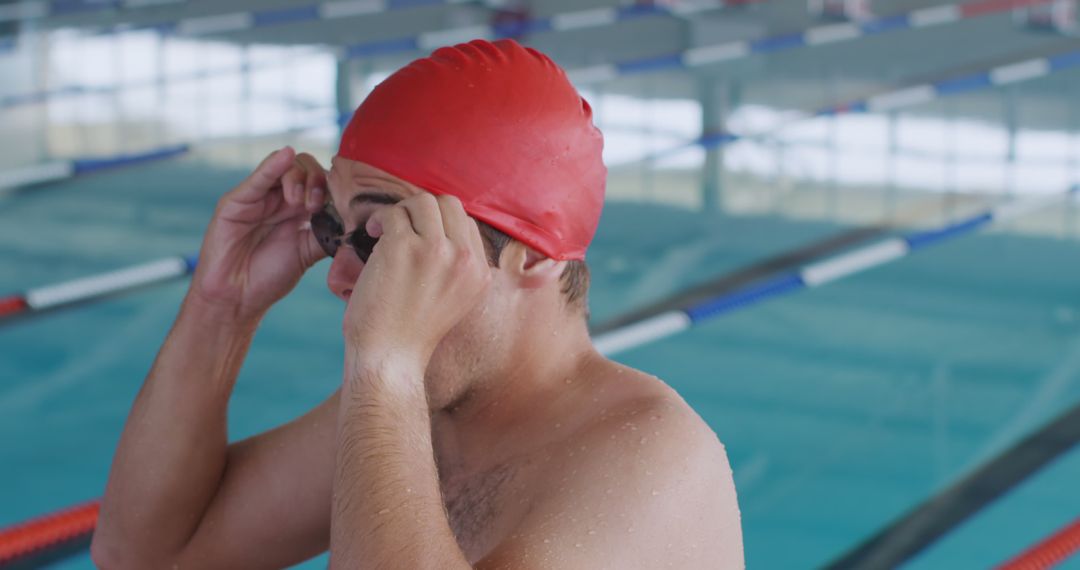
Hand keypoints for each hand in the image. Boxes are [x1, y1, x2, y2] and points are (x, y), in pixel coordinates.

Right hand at [189, 147, 328, 322]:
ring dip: (300, 179)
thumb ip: (328, 233)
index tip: (338, 207)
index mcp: (298, 208)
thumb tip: (356, 221)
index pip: (320, 180)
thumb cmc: (269, 277)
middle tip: (316, 206)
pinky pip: (258, 178)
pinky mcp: (236, 201)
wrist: (237, 298)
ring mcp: (258, 197)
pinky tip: (286, 155)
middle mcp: (279, 198)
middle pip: (305, 168)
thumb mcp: (308, 253)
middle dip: (317, 181)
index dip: (332, 187)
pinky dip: (273, 165)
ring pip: (285, 167)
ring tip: (301, 205)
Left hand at [343, 193, 491, 371]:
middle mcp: (464, 259)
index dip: (438, 224)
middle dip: (421, 210)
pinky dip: (378, 220)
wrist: (389, 360)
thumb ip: (455, 267)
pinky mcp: (403, 247)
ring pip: (422, 202)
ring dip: (400, 212)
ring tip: (382, 230)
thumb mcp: (453, 300)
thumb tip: (436, 229)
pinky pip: (392, 214)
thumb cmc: (411, 334)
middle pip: (449, 204)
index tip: (418, 236)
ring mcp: (435, 250)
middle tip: (400, 228)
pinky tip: (370, 234)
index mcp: (480, 273)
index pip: (466, 224)